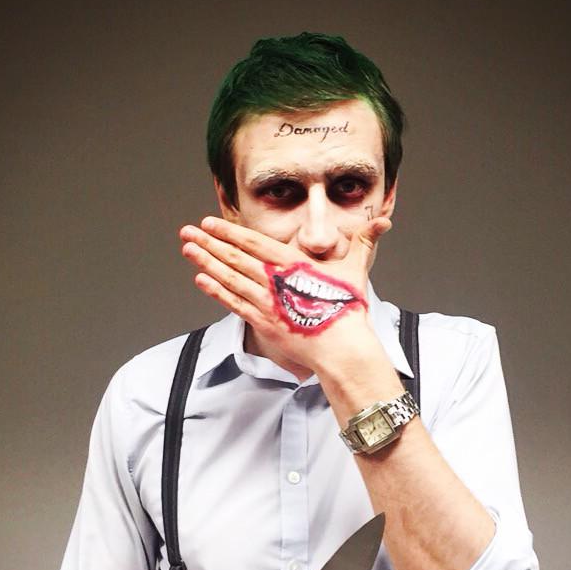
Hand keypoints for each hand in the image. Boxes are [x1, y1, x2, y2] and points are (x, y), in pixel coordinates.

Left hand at [179, 215, 390, 375]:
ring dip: (205, 262)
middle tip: (187, 231)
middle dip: (209, 243)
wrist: (341, 347)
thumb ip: (363, 242)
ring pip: (229, 277)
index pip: (255, 242)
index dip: (230, 231)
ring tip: (187, 249)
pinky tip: (200, 280)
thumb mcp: (355, 271)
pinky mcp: (263, 322)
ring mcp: (266, 302)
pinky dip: (215, 290)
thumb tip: (383, 222)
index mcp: (293, 263)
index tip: (211, 222)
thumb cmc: (348, 310)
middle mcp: (275, 280)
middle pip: (235, 257)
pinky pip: (233, 303)